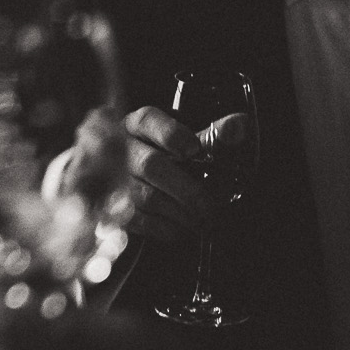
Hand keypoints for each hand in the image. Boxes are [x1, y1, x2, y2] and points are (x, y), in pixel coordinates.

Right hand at [120, 105, 211, 243]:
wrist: (122, 180)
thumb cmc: (161, 157)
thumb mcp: (184, 141)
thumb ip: (213, 136)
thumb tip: (241, 124)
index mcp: (137, 124)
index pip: (149, 120)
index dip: (171, 134)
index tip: (194, 150)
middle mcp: (119, 147)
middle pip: (151, 165)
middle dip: (187, 190)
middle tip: (211, 207)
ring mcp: (110, 177)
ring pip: (146, 197)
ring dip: (181, 213)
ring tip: (203, 220)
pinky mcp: (109, 206)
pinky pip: (139, 220)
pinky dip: (166, 228)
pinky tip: (182, 228)